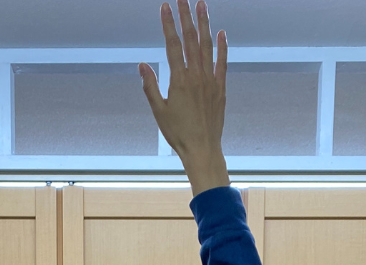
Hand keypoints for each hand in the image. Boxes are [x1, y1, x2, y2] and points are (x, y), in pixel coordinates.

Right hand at [140, 0, 229, 196]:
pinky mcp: (220, 89)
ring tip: (201, 5)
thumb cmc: (178, 134)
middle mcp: (196, 76)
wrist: (202, 149)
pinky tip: (221, 33)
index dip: (169, 24)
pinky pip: (222, 63)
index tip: (165, 7)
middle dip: (186, 16)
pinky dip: (222, 47)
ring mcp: (210, 81)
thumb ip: (150, 86)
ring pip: (207, 46)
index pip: (173, 45)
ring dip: (204, 24)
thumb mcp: (159, 111)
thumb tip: (142, 65)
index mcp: (179, 80)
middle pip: (191, 39)